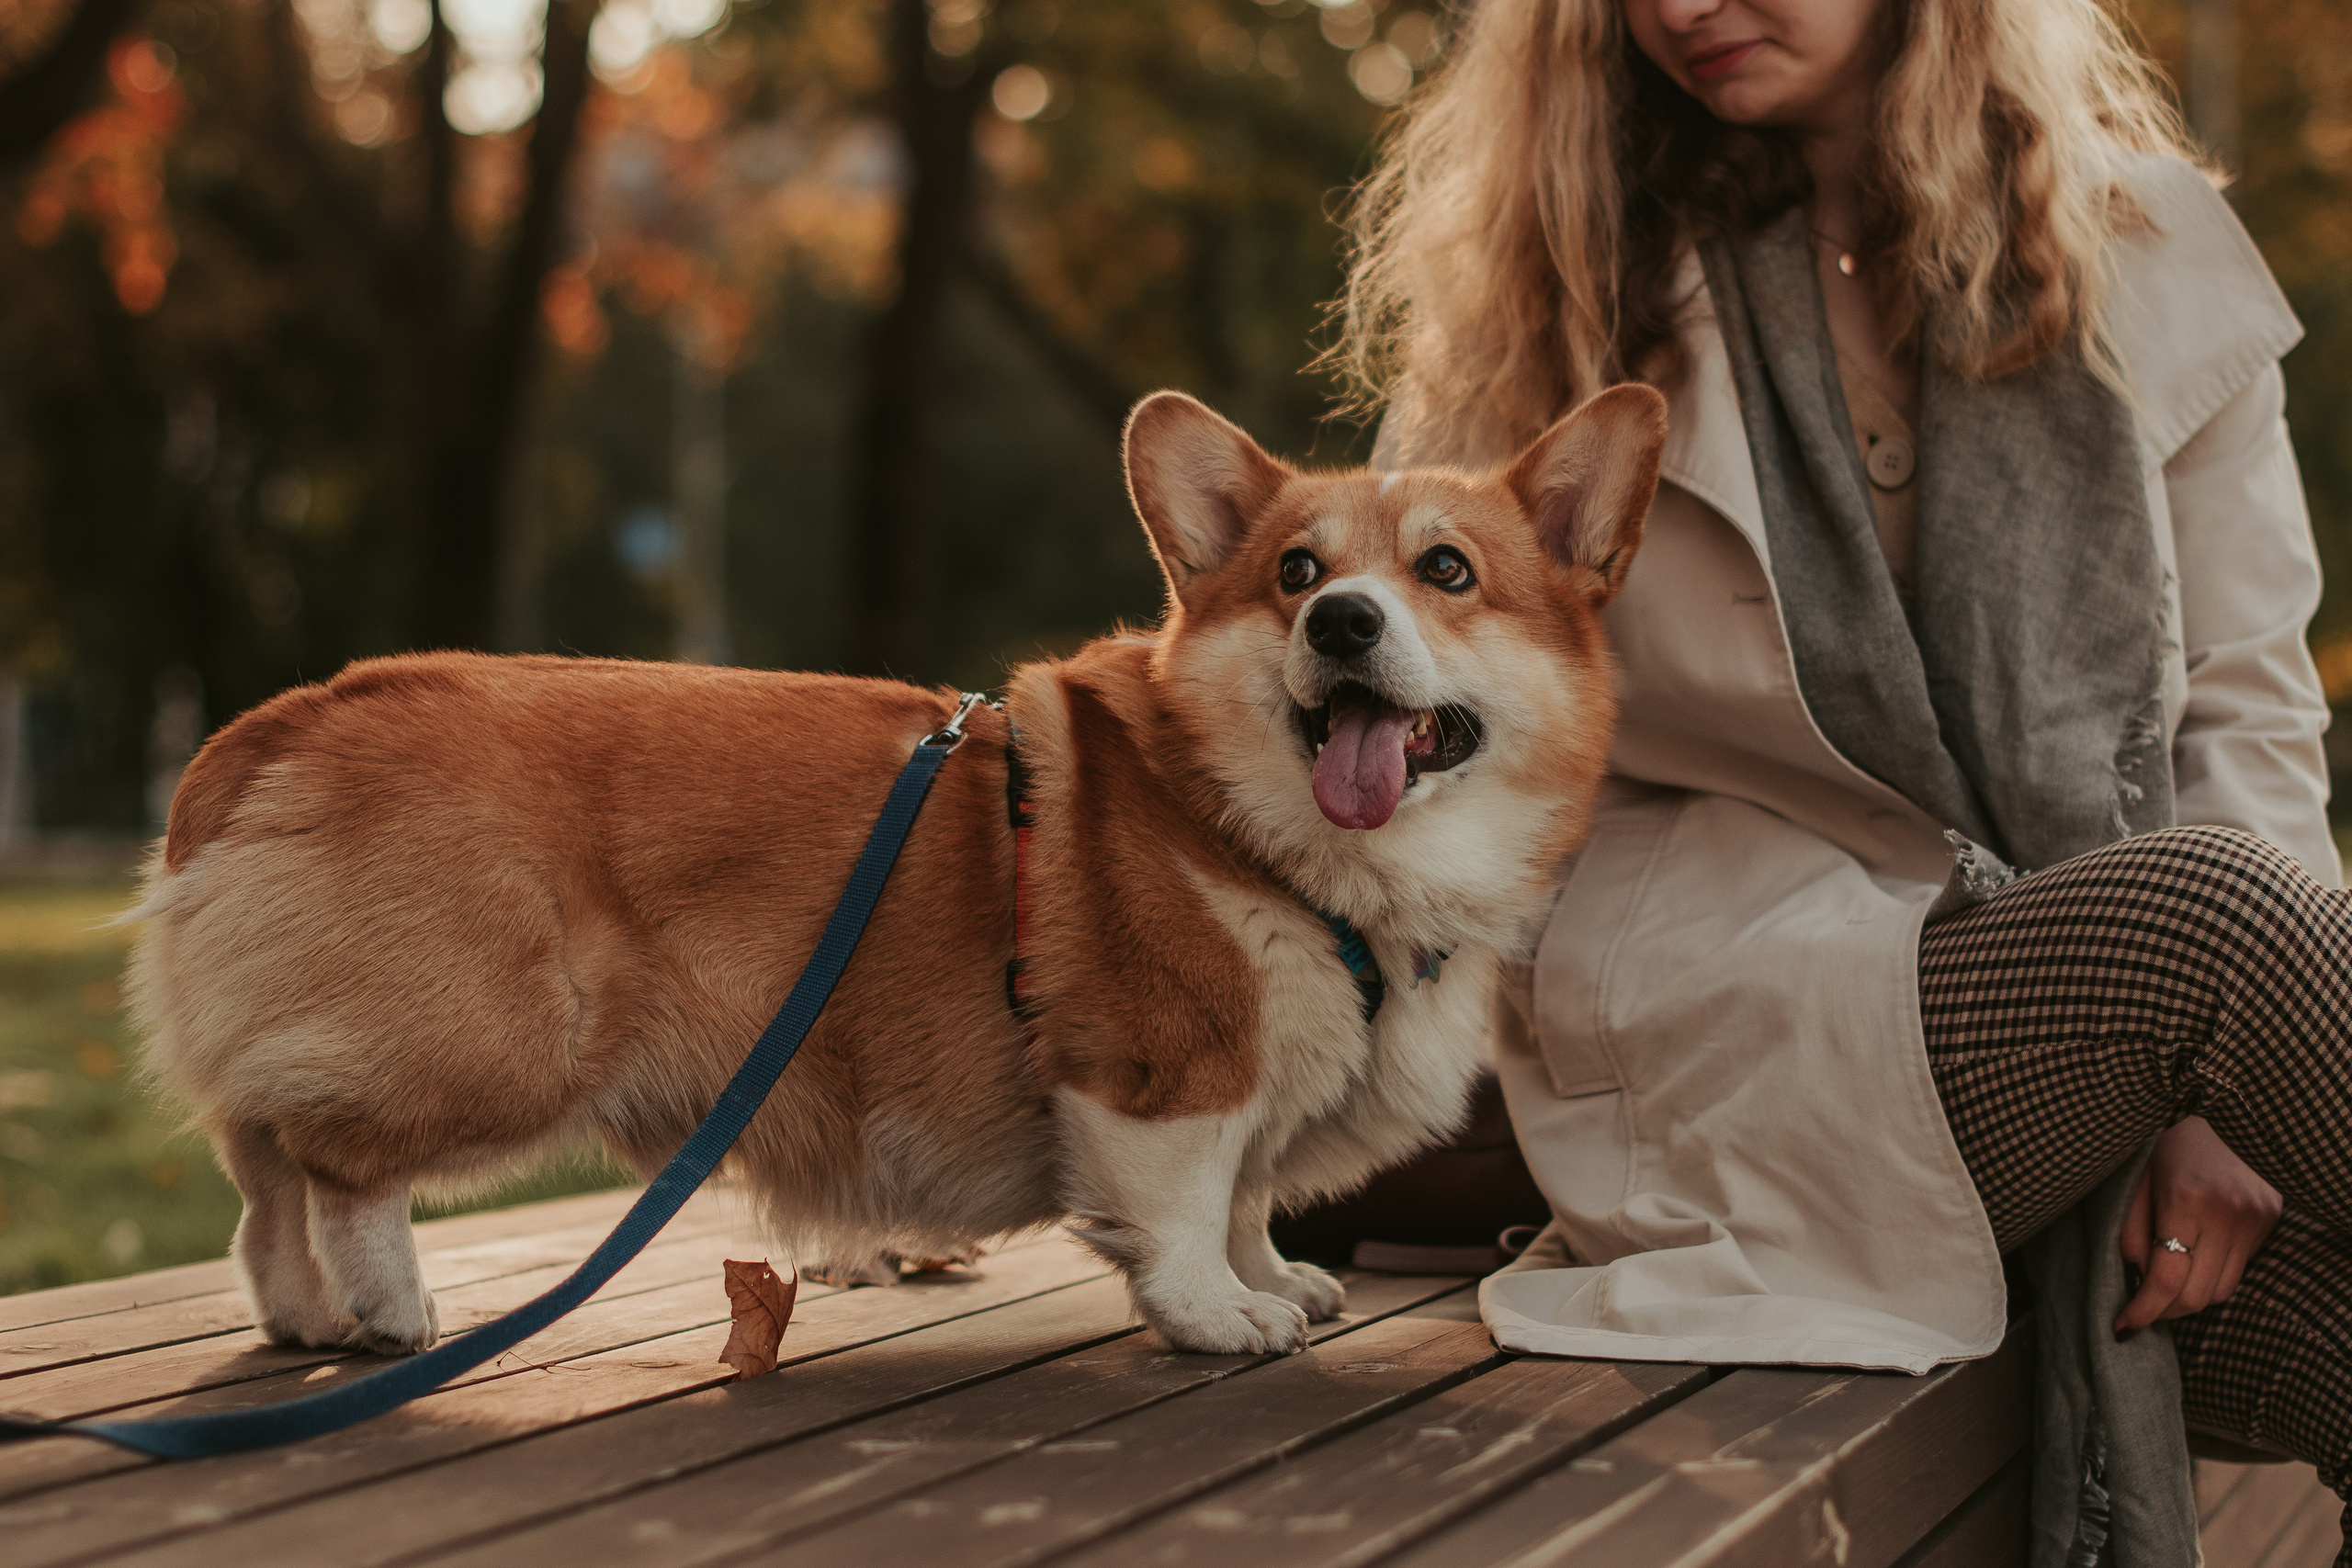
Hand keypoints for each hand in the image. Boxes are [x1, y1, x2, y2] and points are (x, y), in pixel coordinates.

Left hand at [2115, 1116, 2281, 1334]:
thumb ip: (2133, 1235)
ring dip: (2190, 1299)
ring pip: (2222, 1291)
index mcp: (2186, 1201)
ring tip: (2166, 1284)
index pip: (2166, 1279)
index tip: (2123, 1328)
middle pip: (2197, 1297)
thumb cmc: (2169, 1144)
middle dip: (2164, 1311)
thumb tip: (2136, 1284)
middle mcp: (2227, 1215)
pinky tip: (2193, 1262)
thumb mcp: (2137, 1183)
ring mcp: (2255, 1219)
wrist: (2223, 1109)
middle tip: (2141, 1307)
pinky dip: (2212, 1278)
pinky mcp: (2271, 1220)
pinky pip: (2239, 1271)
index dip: (2143, 1312)